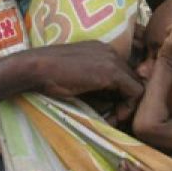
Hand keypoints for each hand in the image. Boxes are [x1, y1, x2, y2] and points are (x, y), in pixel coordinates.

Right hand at [23, 41, 143, 123]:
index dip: (121, 95)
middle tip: (114, 117)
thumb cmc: (48, 76)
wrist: (35, 68)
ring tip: (113, 119)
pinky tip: (114, 117)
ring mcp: (112, 60)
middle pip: (133, 79)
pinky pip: (135, 92)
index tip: (110, 111)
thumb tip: (110, 105)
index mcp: (101, 51)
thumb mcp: (77, 78)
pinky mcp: (111, 72)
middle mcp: (111, 52)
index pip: (124, 74)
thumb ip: (94, 86)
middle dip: (126, 101)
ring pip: (137, 85)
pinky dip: (128, 108)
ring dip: (128, 106)